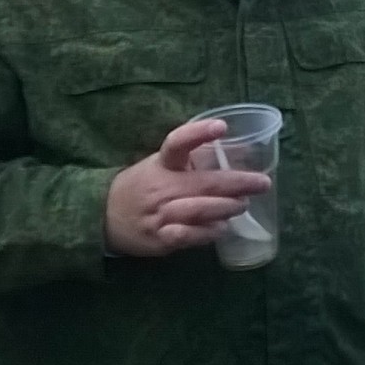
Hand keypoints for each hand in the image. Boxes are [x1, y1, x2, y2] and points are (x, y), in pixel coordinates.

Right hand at [105, 119, 270, 256]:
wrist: (101, 216)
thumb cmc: (143, 185)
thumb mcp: (160, 165)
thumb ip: (192, 160)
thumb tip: (239, 153)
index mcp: (162, 164)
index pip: (178, 143)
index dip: (199, 133)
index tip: (221, 126)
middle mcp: (161, 187)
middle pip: (204, 183)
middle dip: (238, 183)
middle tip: (262, 183)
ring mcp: (160, 214)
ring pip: (200, 210)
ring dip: (227, 208)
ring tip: (244, 205)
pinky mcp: (160, 238)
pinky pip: (189, 236)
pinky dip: (208, 233)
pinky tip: (222, 229)